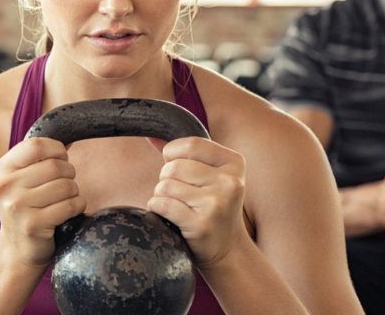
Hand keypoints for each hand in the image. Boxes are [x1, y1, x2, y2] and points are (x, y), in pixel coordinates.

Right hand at [0, 138, 85, 267]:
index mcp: (1, 170)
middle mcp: (5, 187)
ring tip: (65, 200)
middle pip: (55, 166)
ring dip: (74, 192)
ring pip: (66, 186)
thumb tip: (68, 140)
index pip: (36, 145)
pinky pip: (70, 205)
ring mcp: (17, 207)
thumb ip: (37, 159)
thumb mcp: (19, 181)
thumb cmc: (25, 210)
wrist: (17, 251)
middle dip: (69, 173)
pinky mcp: (33, 225)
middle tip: (65, 185)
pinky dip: (77, 206)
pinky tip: (68, 212)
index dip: (56, 150)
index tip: (61, 159)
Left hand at [146, 137, 246, 268]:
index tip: (177, 168)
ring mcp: (217, 204)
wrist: (227, 248)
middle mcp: (230, 182)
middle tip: (179, 194)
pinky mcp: (202, 225)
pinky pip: (162, 205)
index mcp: (234, 163)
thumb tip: (150, 135)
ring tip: (178, 206)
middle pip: (174, 166)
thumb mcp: (209, 174)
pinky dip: (157, 208)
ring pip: (165, 185)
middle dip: (166, 178)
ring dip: (161, 196)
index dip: (172, 154)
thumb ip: (182, 153)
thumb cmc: (212, 205)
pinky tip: (170, 216)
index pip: (190, 144)